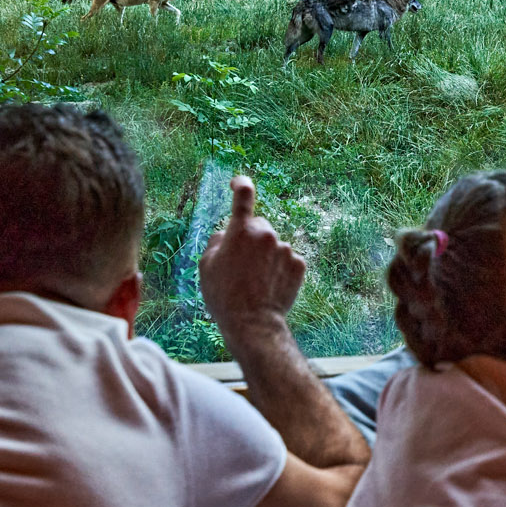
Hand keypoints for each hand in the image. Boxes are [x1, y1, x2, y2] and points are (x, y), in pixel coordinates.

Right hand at [198, 174, 305, 333]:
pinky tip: (270, 286)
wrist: (252, 324)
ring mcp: (286, 248)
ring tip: (255, 282)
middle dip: (251, 239)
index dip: (241, 184)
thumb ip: (216, 242)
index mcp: (241, 230)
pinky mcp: (299, 264)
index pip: (243, 196)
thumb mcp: (206, 266)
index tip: (238, 183)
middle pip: (259, 227)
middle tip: (241, 265)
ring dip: (266, 257)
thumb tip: (226, 234)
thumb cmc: (223, 296)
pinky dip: (280, 269)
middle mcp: (267, 234)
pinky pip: (287, 260)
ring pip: (274, 246)